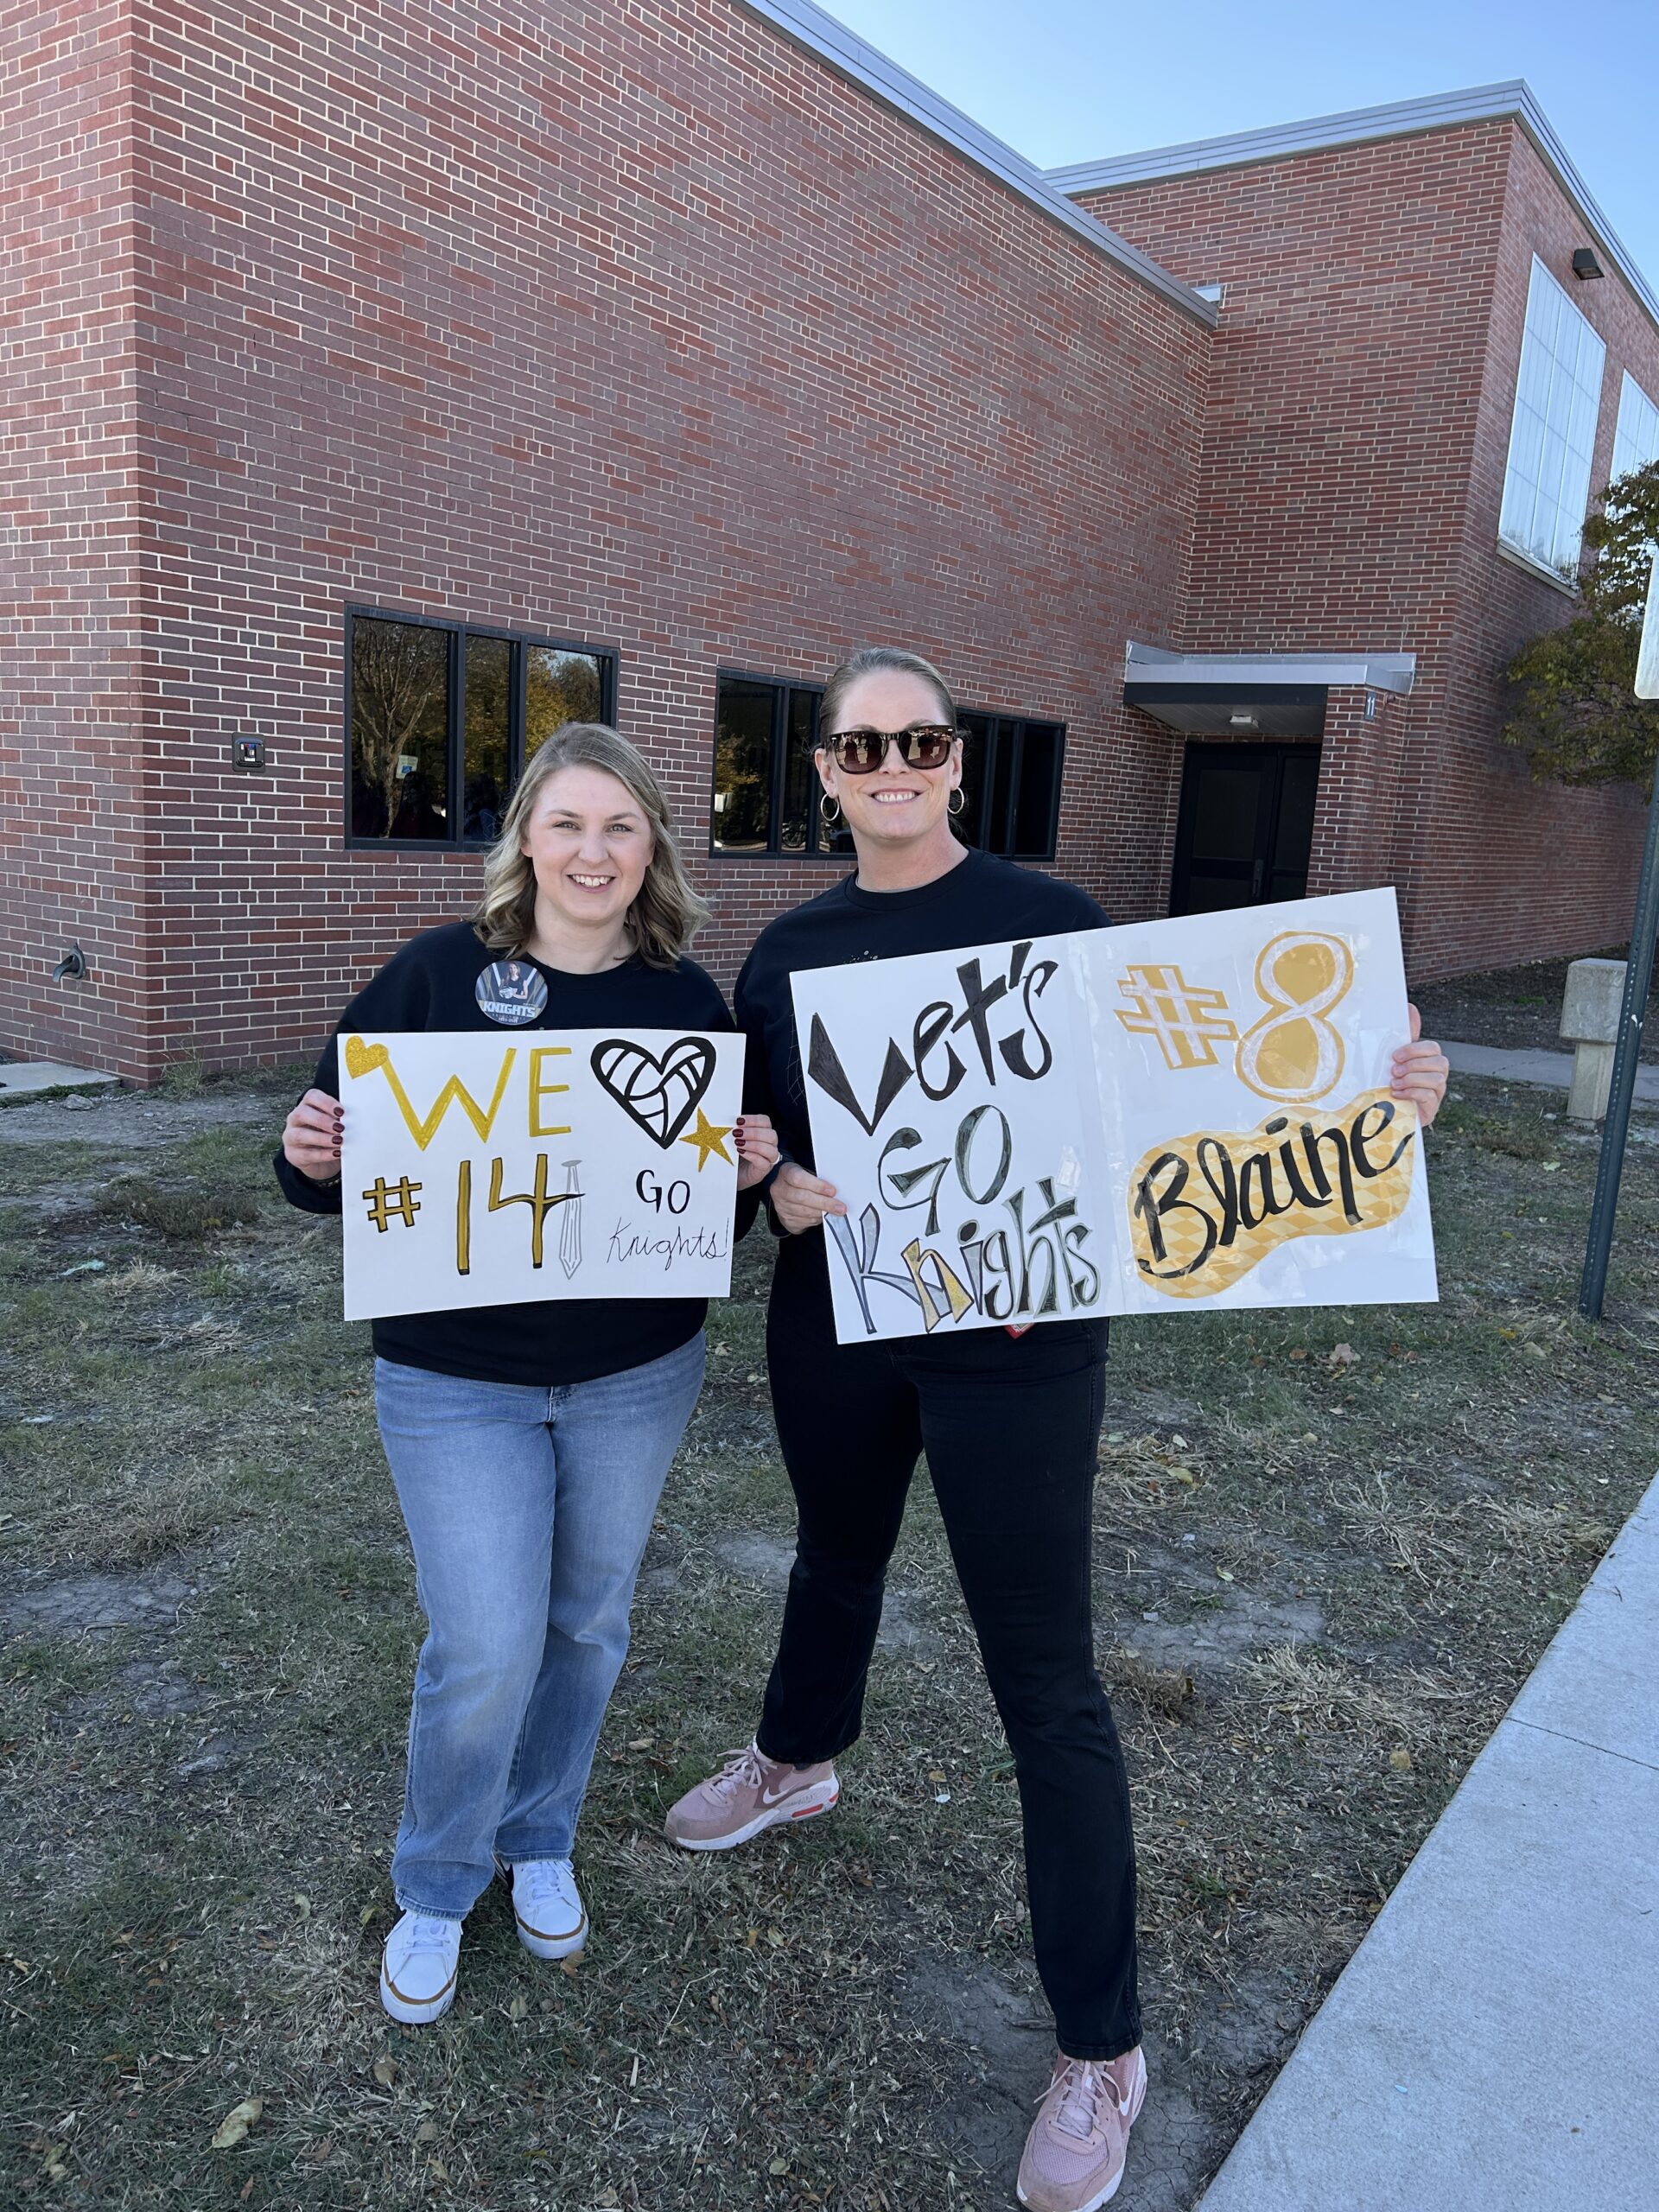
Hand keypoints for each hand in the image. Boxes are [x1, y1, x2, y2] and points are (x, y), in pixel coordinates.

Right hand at [282, 1088, 342, 1181]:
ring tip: (339, 1141)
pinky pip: (306, 1154)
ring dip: (322, 1138)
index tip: (341, 1111)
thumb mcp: (335, 1125)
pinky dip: (323, 1154)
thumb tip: (356, 1118)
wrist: (322, 1163)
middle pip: (302, 1113)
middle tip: (340, 1128)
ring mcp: (291, 1137)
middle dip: (322, 1120)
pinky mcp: (293, 1155)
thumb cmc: (329, 1137)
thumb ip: (341, 1119)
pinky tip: (336, 1153)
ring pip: (300, 1134)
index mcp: (307, 1106)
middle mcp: (295, 1119)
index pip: (311, 1097)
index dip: (326, 1102)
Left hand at [733, 1113, 780, 1191]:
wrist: (729, 1176)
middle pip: (771, 1135)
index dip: (753, 1120)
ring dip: (753, 1144)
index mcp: (763, 1134)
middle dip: (753, 1132)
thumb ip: (735, 1131)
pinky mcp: (763, 1171)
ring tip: (738, 1143)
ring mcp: (768, 1159)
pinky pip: (763, 1163)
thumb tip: (728, 1123)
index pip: (765, 1122)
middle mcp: (769, 1146)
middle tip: (737, 1133)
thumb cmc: (732, 1156)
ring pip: (771, 1149)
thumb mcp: (732, 1140)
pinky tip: (741, 1152)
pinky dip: (752, 1156)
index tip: (739, 1121)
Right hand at [770, 1160, 845, 1234]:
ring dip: (823, 1213)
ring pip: (805, 1212)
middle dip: (825, 1203)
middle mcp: (780, 1190)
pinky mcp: (786, 1220)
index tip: (832, 1191)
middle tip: (840, 1207)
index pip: (799, 1179)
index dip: (817, 1185)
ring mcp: (781, 1207)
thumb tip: (836, 1190)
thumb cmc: (800, 1180)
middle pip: (803, 1198)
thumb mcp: (806, 1172)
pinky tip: (822, 1215)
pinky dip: (817, 1219)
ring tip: (835, 1211)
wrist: (784, 1191)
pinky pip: (805, 1222)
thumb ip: (818, 1178)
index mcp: (785, 1173)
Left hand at [1392, 1004, 1448, 1127]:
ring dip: (1412, 1079)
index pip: (1432, 1047)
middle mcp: (1436, 1074)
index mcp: (1427, 1059)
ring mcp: (1436, 1092)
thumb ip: (1404, 1036)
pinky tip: (1396, 1094)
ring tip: (1393, 1083)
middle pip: (1440, 1062)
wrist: (1385, 1112)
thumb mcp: (1393, 1058)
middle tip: (1394, 1070)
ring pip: (1437, 1079)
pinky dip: (1411, 1093)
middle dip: (1415, 1064)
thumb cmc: (1391, 1080)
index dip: (1415, 1049)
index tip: (1394, 1055)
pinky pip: (1430, 1097)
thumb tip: (1410, 1007)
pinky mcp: (1432, 1107)